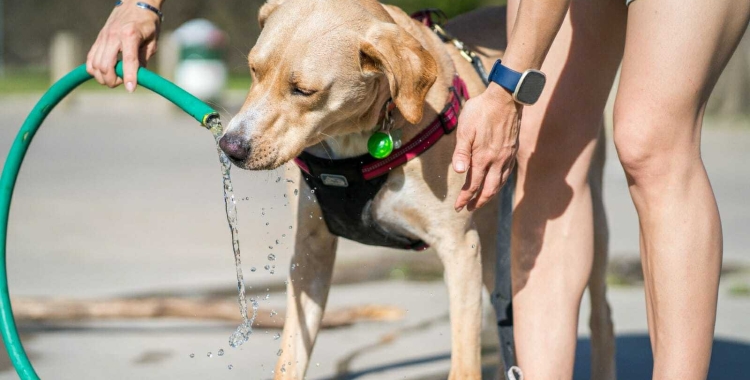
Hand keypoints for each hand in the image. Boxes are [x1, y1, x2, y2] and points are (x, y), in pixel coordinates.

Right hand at [86, 0, 162, 91]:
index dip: (129, 77)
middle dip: (112, 80)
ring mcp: (103, 37)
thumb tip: (137, 78)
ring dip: (103, 77)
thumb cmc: (147, 24)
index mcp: (130, 34)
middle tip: (123, 83)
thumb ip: (143, 59)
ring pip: (95, 65)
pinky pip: (90, 59)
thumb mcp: (152, 42)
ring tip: (115, 78)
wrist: (135, 4)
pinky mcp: (98, 39)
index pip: (128, 60)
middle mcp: (113, 36)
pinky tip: (104, 73)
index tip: (131, 90)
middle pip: (105, 66)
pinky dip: (94, 70)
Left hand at [452, 83, 521, 211]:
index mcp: (483, 157)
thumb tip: (458, 172)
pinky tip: (496, 183)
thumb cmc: (481, 110)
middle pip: (488, 190)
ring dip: (490, 195)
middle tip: (468, 209)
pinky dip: (499, 184)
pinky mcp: (513, 150)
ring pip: (500, 184)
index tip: (458, 207)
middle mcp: (497, 161)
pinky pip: (507, 174)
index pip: (473, 185)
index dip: (465, 198)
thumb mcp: (465, 129)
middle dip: (477, 202)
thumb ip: (461, 152)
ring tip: (481, 200)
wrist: (506, 97)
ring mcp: (507, 156)